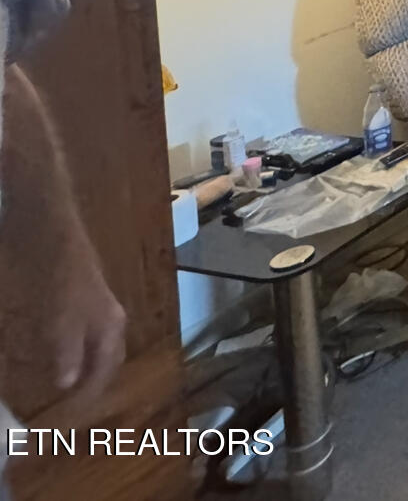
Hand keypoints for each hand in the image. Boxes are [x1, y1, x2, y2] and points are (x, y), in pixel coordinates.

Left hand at [51, 241, 125, 396]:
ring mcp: (99, 307)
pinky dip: (78, 352)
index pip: (106, 369)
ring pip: (98, 346)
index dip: (91, 393)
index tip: (74, 417)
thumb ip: (67, 352)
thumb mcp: (62, 320)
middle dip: (96, 383)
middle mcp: (111, 319)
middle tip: (76, 405)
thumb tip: (68, 385)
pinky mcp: (84, 299)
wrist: (52, 234)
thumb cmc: (61, 280)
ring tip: (71, 385)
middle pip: (108, 359)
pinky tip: (63, 353)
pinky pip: (86, 335)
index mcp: (111, 326)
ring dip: (88, 367)